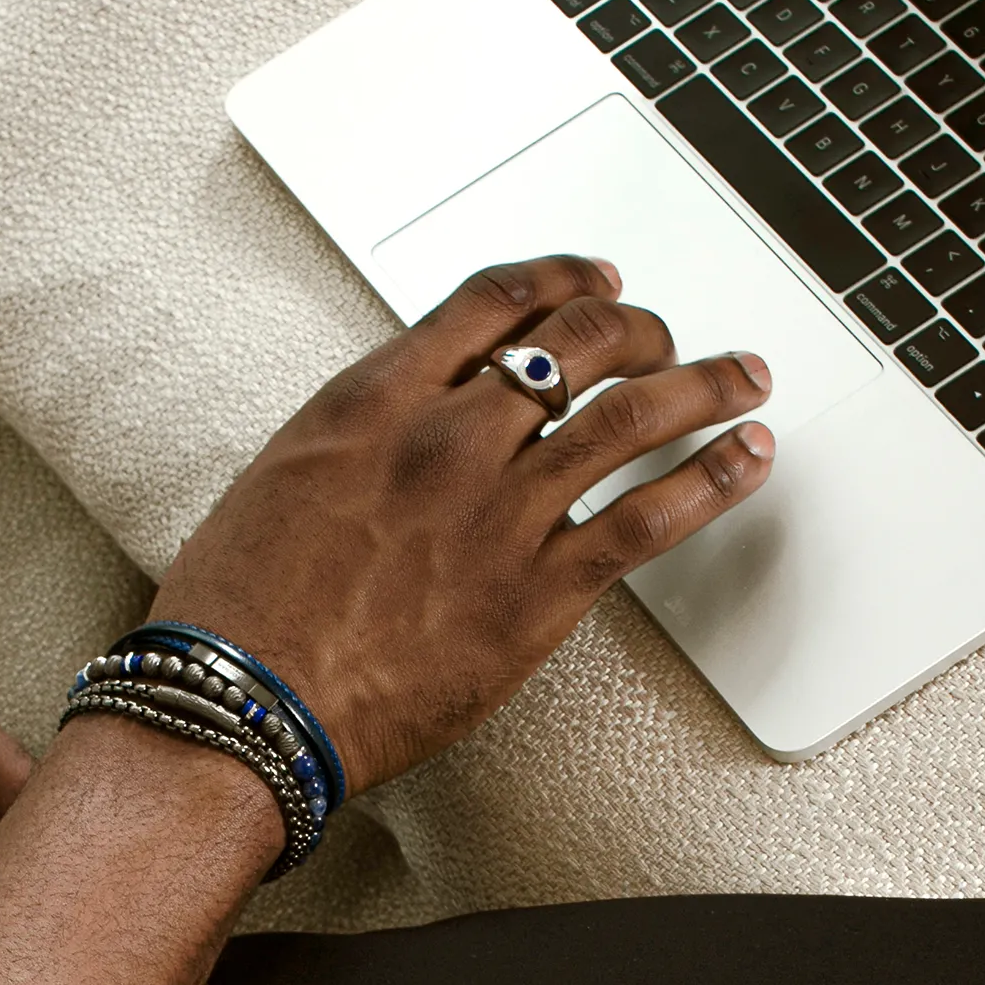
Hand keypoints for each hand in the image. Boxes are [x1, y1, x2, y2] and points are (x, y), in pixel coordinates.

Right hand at [153, 255, 772, 792]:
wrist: (245, 706)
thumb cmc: (240, 612)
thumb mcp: (282, 480)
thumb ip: (359, 440)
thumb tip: (401, 428)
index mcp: (377, 400)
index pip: (492, 301)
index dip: (559, 279)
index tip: (590, 279)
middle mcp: (448, 439)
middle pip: (576, 342)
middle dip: (636, 325)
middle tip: (662, 333)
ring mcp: (500, 512)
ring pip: (630, 417)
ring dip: (701, 383)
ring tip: (741, 376)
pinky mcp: (537, 592)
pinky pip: (649, 518)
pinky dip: (711, 478)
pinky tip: (745, 457)